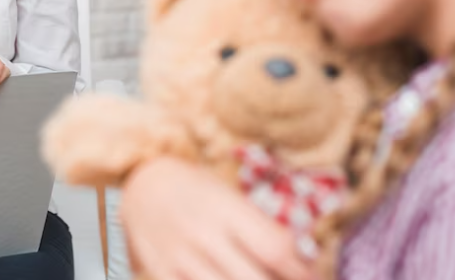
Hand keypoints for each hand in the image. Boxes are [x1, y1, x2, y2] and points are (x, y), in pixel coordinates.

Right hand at [121, 157, 313, 279]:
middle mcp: (203, 235)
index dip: (302, 271)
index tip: (313, 276)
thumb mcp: (229, 195)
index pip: (275, 248)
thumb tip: (301, 260)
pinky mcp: (161, 276)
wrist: (141, 183)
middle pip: (257, 279)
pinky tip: (227, 279)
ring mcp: (180, 260)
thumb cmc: (194, 188)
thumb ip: (260, 227)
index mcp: (225, 208)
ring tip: (264, 278)